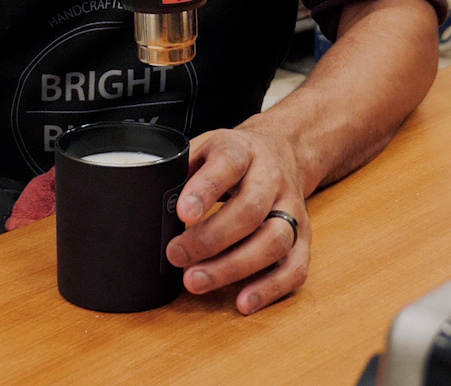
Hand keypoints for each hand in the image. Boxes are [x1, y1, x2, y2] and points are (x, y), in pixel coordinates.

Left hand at [166, 127, 312, 314]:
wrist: (283, 151)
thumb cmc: (232, 158)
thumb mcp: (205, 148)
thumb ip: (181, 171)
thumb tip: (146, 203)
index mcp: (243, 151)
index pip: (229, 164)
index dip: (206, 188)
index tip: (183, 211)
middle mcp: (272, 179)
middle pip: (251, 209)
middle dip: (211, 238)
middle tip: (176, 255)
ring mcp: (292, 209)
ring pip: (274, 240)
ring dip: (234, 267)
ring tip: (196, 281)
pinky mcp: (304, 238)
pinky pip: (296, 267)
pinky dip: (270, 289)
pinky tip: (243, 302)